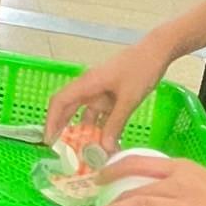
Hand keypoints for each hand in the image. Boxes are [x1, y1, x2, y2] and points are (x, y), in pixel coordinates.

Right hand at [44, 36, 173, 150]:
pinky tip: (104, 144)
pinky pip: (99, 115)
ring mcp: (99, 92)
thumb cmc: (140, 70)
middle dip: (62, 128)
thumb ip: (115, 123)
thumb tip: (104, 149)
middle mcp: (88, 88)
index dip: (51, 121)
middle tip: (59, 151)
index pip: (60, 102)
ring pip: (84, 114)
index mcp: (87, 84)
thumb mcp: (128, 99)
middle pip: (67, 108)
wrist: (156, 53)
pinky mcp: (110, 96)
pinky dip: (99, 129)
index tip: (48, 141)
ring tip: (83, 153)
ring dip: (83, 132)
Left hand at [90, 156, 205, 205]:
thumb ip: (184, 187)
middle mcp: (180, 183)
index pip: (139, 162)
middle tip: (91, 204)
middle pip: (134, 185)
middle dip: (107, 194)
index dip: (113, 167)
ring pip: (142, 205)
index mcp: (183, 169)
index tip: (97, 175)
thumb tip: (164, 196)